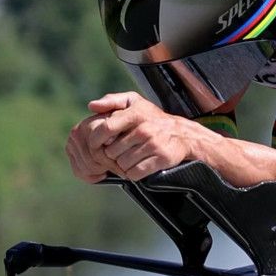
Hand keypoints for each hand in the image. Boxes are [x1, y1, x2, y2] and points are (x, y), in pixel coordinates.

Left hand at [67, 91, 204, 182]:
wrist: (183, 135)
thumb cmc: (152, 118)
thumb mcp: (134, 102)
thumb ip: (112, 101)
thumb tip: (91, 106)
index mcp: (135, 114)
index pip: (105, 129)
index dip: (96, 140)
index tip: (97, 145)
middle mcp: (144, 129)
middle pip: (112, 151)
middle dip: (112, 155)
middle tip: (119, 153)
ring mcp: (153, 144)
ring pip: (122, 164)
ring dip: (123, 165)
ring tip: (130, 158)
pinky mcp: (161, 159)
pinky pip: (135, 173)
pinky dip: (134, 173)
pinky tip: (137, 166)